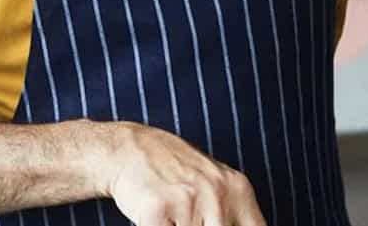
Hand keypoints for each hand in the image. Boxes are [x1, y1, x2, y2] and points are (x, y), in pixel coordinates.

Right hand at [101, 123, 266, 225]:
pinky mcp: (158, 208)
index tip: (222, 224)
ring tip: (173, 213)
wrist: (128, 149)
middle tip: (187, 216)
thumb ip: (231, 213)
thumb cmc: (173, 172)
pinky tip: (156, 215)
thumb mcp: (215, 185)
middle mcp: (217, 193)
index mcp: (238, 189)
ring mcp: (188, 200)